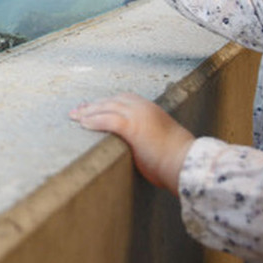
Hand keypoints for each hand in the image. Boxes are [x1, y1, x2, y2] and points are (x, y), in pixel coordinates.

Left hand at [70, 92, 193, 193]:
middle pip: (112, 101)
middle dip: (93, 105)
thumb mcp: (162, 139)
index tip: (93, 106)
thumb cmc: (178, 158)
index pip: (123, 99)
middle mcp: (143, 108)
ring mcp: (138, 116)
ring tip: (75, 117)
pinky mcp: (134, 127)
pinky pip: (108, 120)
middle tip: (77, 110)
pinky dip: (94, 121)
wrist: (187, 162)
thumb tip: (138, 146)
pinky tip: (84, 124)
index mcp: (151, 109)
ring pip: (107, 108)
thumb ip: (148, 136)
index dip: (106, 103)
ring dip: (89, 112)